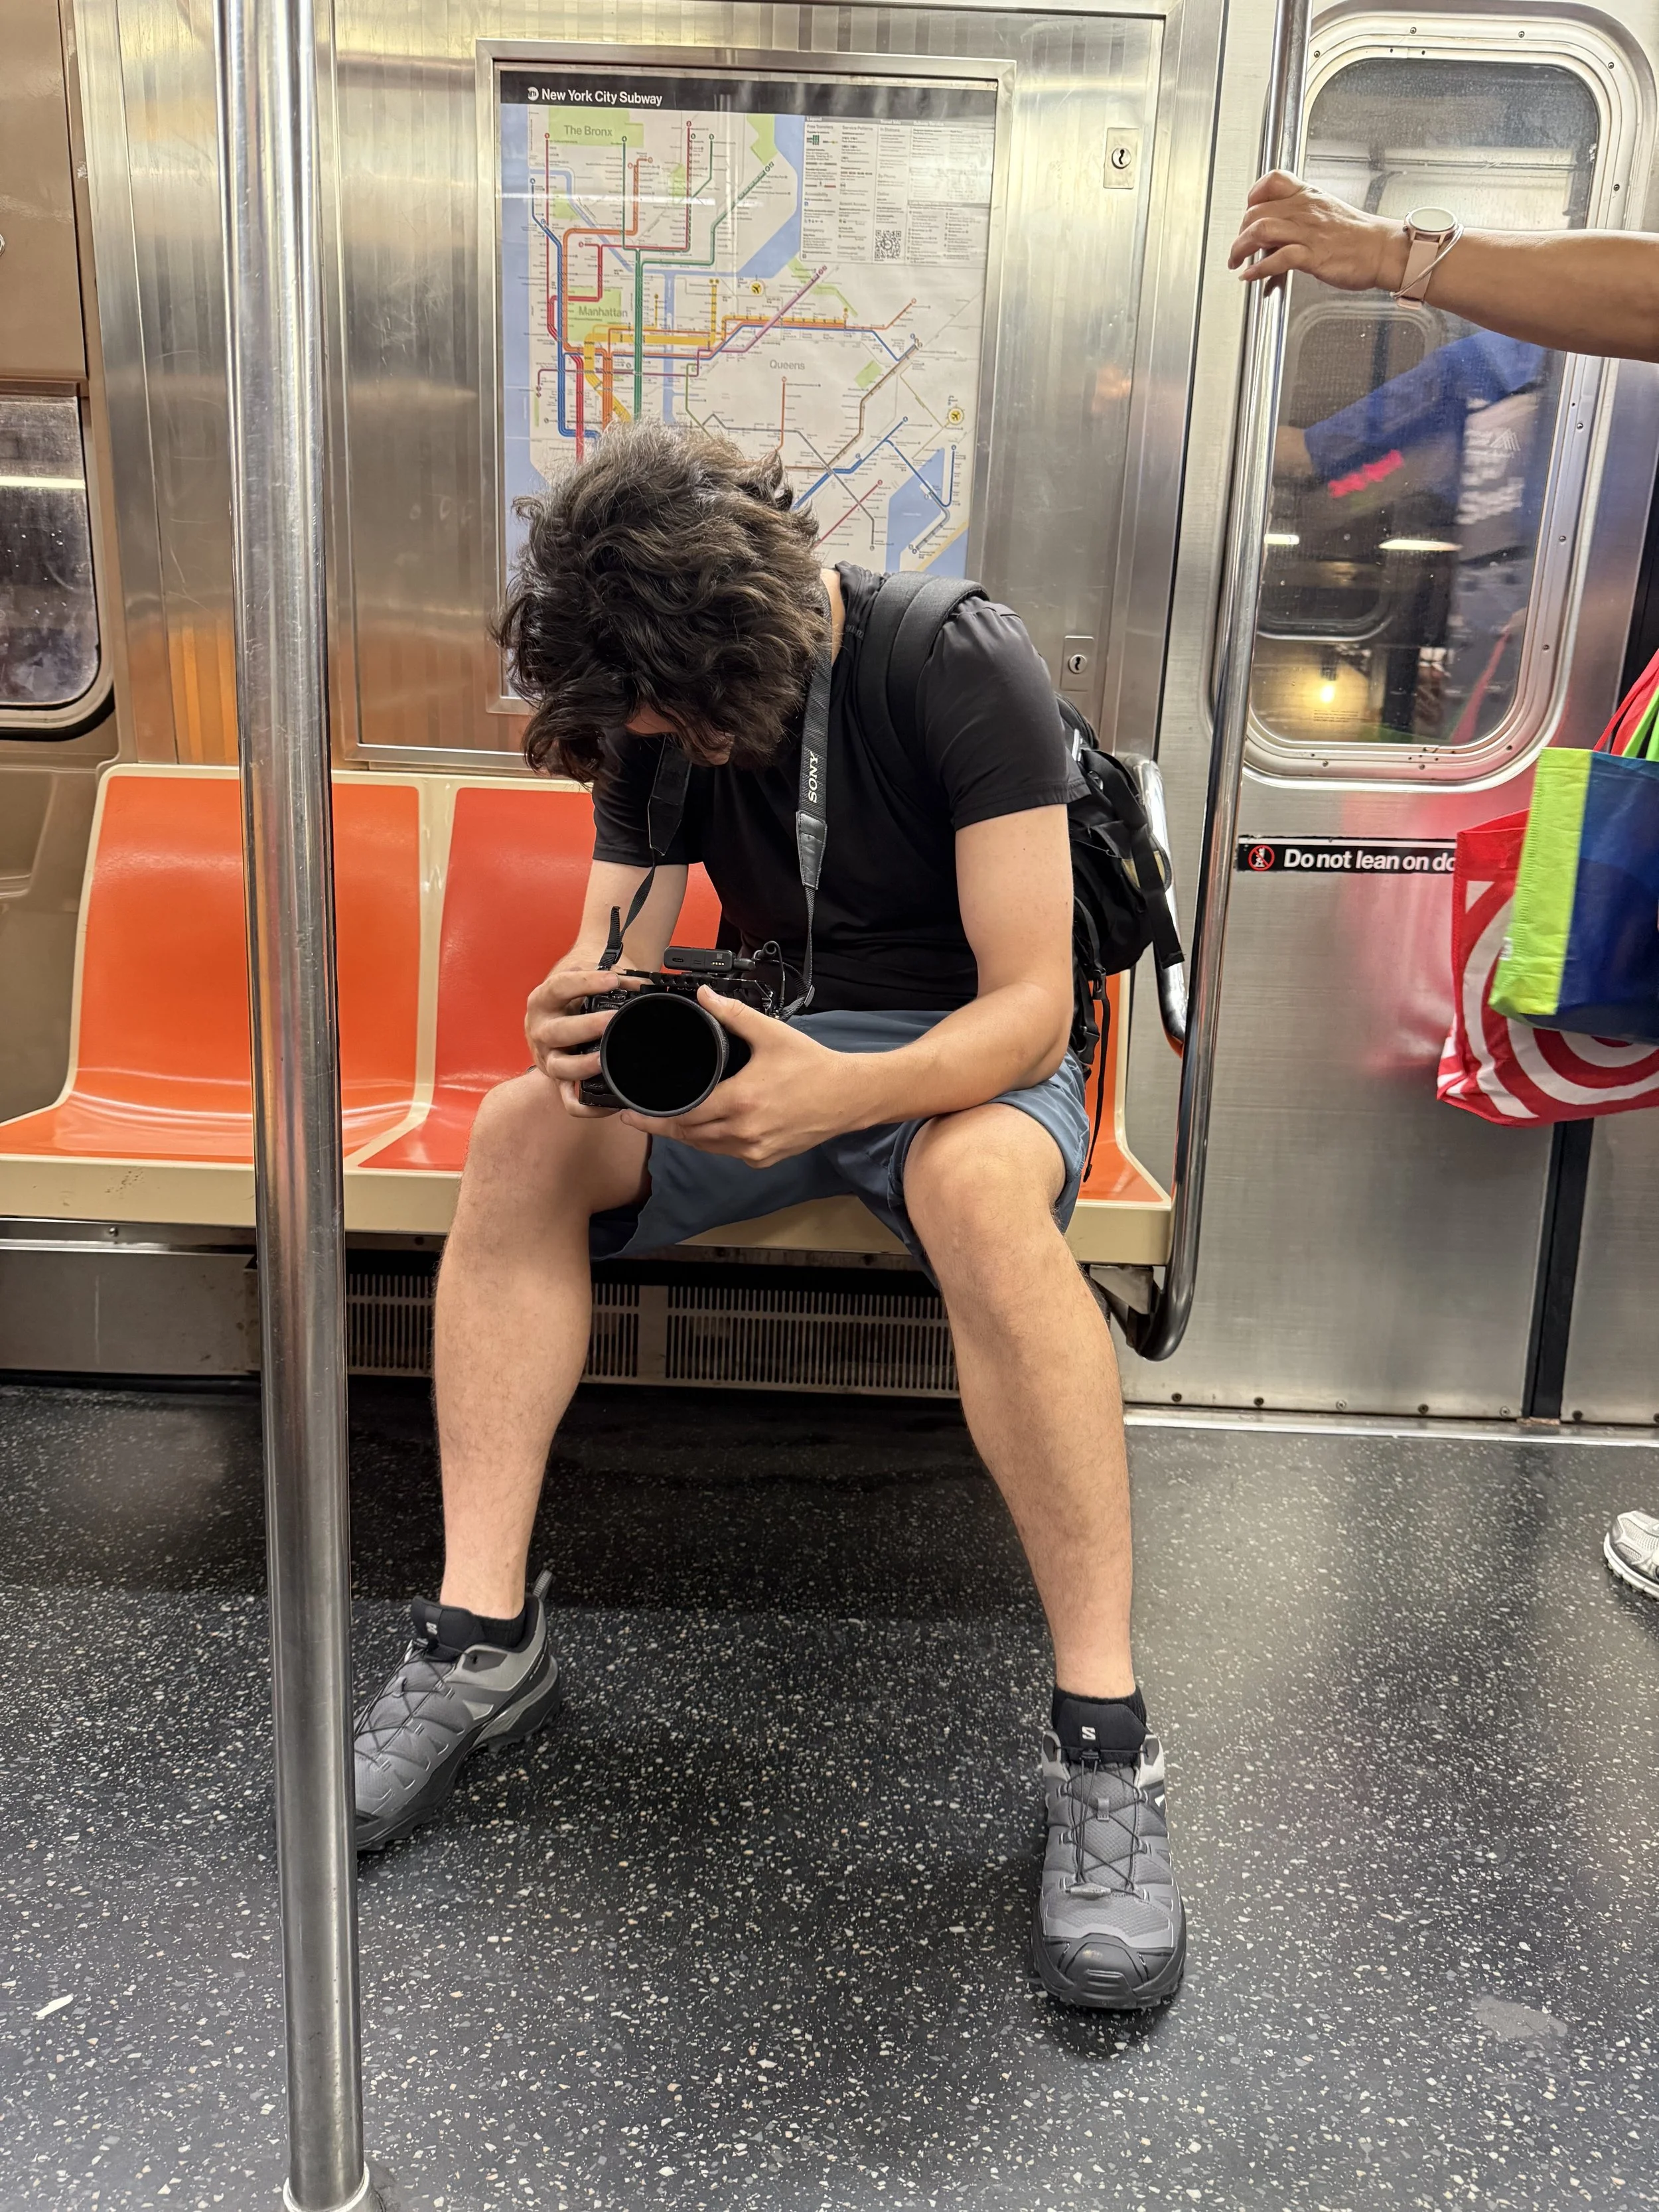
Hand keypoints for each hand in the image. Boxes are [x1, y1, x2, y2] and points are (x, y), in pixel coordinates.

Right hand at [524, 962, 641, 1116]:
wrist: (557, 1011)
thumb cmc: (574, 994)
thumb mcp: (584, 979)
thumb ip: (611, 977)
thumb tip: (641, 984)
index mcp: (543, 1001)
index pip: (558, 987)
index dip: (585, 982)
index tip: (613, 980)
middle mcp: (541, 1030)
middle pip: (556, 1032)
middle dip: (586, 1027)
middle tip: (611, 1020)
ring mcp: (548, 1058)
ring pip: (559, 1068)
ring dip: (582, 1065)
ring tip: (604, 1060)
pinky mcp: (559, 1081)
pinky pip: (570, 1100)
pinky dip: (587, 1106)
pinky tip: (610, 1103)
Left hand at [617, 990, 868, 1165]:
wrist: (849, 1096)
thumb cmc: (813, 1066)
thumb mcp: (771, 1034)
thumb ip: (733, 1015)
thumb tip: (705, 996)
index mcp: (739, 1102)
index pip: (682, 1115)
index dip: (651, 1117)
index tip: (630, 1113)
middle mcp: (744, 1132)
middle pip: (688, 1135)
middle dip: (662, 1127)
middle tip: (639, 1118)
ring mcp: (755, 1150)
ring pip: (706, 1148)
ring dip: (686, 1136)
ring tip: (667, 1121)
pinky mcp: (765, 1159)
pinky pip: (728, 1153)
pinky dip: (714, 1142)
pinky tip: (708, 1128)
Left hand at [1229, 169, 1408, 294]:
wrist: (1382, 249)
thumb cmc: (1356, 236)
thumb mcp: (1326, 213)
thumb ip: (1300, 217)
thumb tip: (1277, 233)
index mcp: (1308, 196)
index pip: (1272, 181)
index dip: (1253, 196)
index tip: (1247, 212)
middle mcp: (1305, 210)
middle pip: (1257, 211)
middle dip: (1240, 232)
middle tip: (1238, 248)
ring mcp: (1308, 232)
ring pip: (1262, 229)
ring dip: (1241, 248)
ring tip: (1236, 262)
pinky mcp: (1313, 255)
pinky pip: (1278, 258)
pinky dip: (1259, 269)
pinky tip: (1251, 275)